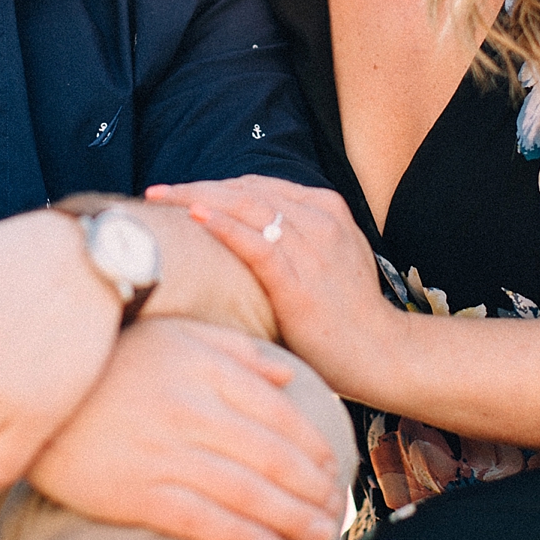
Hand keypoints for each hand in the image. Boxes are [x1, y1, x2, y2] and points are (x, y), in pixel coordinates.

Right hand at [28, 317, 346, 539]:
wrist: (36, 390)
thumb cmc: (112, 360)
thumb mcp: (175, 335)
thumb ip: (234, 349)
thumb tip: (286, 372)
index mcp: (205, 368)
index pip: (277, 411)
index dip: (312, 444)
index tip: (331, 466)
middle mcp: (192, 408)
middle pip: (271, 455)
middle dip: (312, 487)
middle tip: (335, 506)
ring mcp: (164, 452)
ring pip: (245, 492)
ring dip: (291, 517)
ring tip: (318, 533)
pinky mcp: (136, 492)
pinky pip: (200, 520)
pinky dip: (240, 538)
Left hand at [145, 176, 400, 398]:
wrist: (381, 353)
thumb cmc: (347, 314)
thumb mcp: (329, 259)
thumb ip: (297, 239)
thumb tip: (247, 233)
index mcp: (327, 208)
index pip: (259, 186)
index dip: (216, 186)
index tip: (180, 192)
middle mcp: (320, 219)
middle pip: (246, 191)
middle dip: (198, 187)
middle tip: (158, 193)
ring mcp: (312, 247)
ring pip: (245, 208)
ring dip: (198, 198)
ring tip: (163, 199)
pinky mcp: (300, 279)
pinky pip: (256, 244)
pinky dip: (224, 226)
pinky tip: (195, 216)